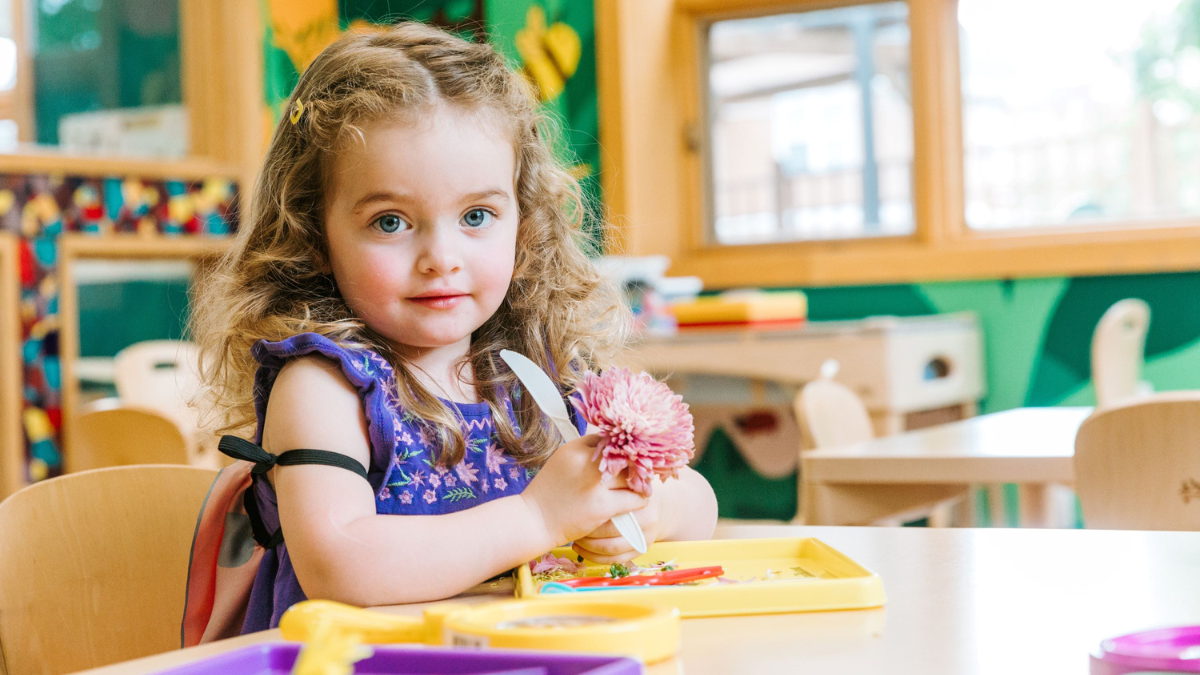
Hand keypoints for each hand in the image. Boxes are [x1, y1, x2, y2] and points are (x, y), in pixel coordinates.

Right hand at [521, 434, 648, 547]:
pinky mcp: (602, 506)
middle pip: (625, 455)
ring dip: (640, 481)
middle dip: (634, 462)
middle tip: (642, 469)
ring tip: (641, 485)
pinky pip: (634, 498)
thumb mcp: (561, 462)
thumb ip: (583, 453)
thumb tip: (611, 449)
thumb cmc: (548, 492)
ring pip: (632, 475)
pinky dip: (640, 498)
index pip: (608, 440)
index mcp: (574, 448)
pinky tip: (639, 500)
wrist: (534, 521)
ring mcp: (595, 485)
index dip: (618, 449)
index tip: (625, 457)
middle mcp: (585, 462)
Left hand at [573, 475, 672, 564]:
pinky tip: (581, 550)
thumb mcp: (625, 480)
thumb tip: (586, 468)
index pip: (613, 507)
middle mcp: (647, 520)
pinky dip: (595, 557)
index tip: (575, 507)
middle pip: (611, 529)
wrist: (657, 508)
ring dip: (589, 547)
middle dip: (588, 529)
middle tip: (572, 525)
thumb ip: (611, 478)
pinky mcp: (640, 551)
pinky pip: (615, 560)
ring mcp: (645, 537)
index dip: (592, 509)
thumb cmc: (631, 490)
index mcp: (641, 499)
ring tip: (575, 540)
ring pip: (612, 548)